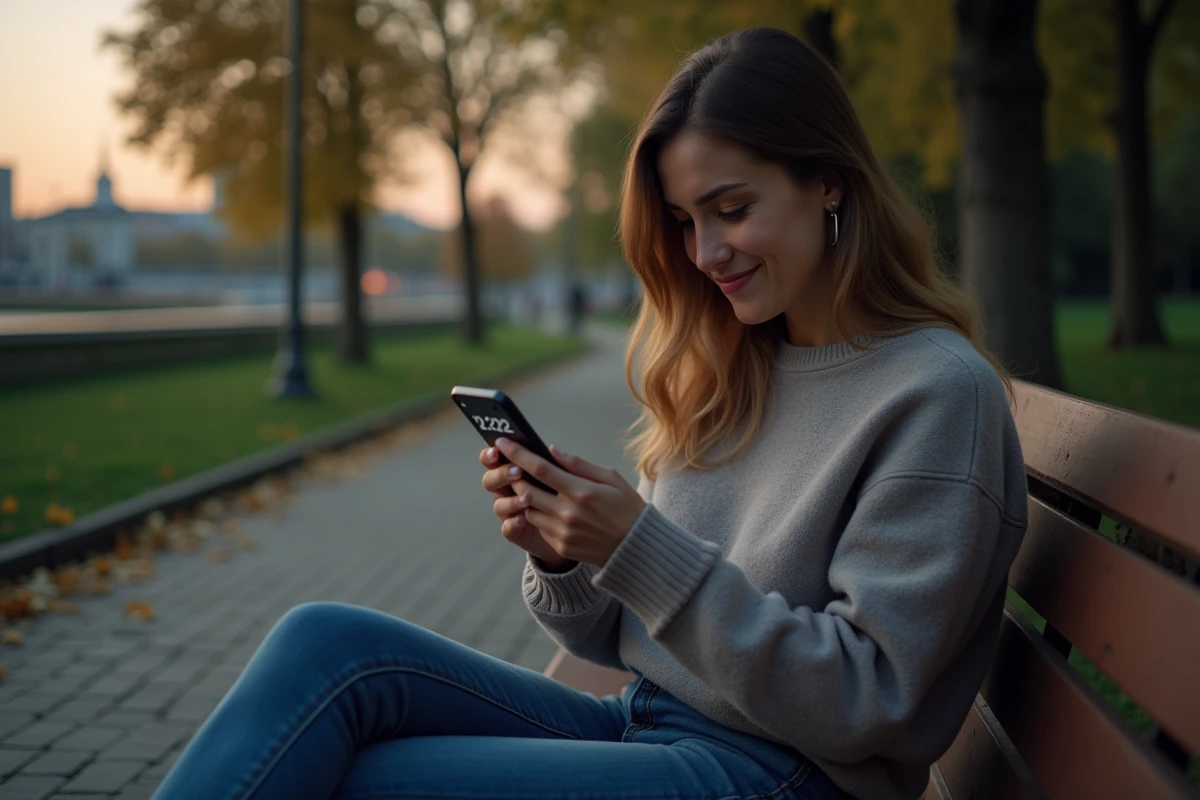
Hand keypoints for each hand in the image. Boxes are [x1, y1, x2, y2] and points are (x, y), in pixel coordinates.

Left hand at [493, 437, 646, 566]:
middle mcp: (568, 513)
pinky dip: (539, 514)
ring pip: (528, 509)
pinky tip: (551, 508)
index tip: (503, 442)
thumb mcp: (611, 478)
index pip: (541, 469)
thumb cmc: (627, 507)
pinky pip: (539, 526)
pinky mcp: (561, 546)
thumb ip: (580, 465)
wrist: (636, 548)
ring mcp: (563, 532)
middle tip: (512, 465)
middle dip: (514, 475)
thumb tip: (553, 451)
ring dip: (525, 496)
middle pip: (526, 490)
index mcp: (582, 492)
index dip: (518, 454)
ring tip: (533, 486)